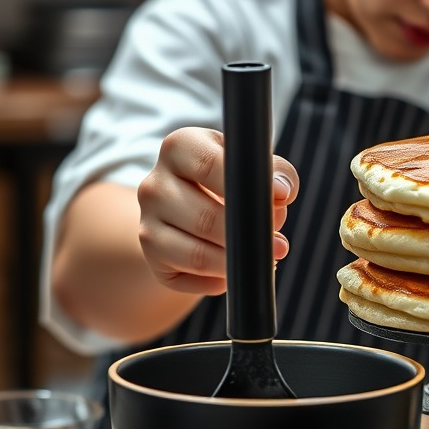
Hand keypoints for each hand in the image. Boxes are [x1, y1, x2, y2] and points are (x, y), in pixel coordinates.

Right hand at [137, 126, 298, 295]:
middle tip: (278, 243)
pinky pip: (188, 277)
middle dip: (247, 235)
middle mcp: (154, 184)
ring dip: (235, 262)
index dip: (247, 187)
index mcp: (180, 148)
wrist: (189, 204)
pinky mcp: (151, 256)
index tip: (280, 201)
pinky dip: (217, 280)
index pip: (209, 165)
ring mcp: (146, 222)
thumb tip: (281, 191)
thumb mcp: (251, 164)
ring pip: (196, 254)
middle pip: (205, 217)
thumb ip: (275, 171)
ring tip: (262, 259)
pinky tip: (233, 271)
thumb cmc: (229, 180)